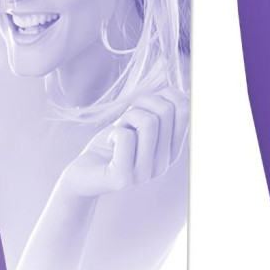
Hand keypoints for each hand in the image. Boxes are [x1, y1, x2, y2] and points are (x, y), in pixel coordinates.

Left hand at [61, 90, 189, 198]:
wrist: (83, 173)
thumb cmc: (111, 143)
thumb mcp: (136, 122)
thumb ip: (157, 109)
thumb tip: (174, 90)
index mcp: (171, 151)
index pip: (187, 111)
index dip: (165, 95)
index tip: (144, 104)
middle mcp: (163, 165)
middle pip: (166, 111)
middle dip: (141, 103)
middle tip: (127, 117)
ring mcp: (145, 174)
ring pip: (149, 122)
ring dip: (127, 117)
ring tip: (119, 130)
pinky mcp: (123, 178)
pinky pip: (125, 137)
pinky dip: (114, 131)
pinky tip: (109, 144)